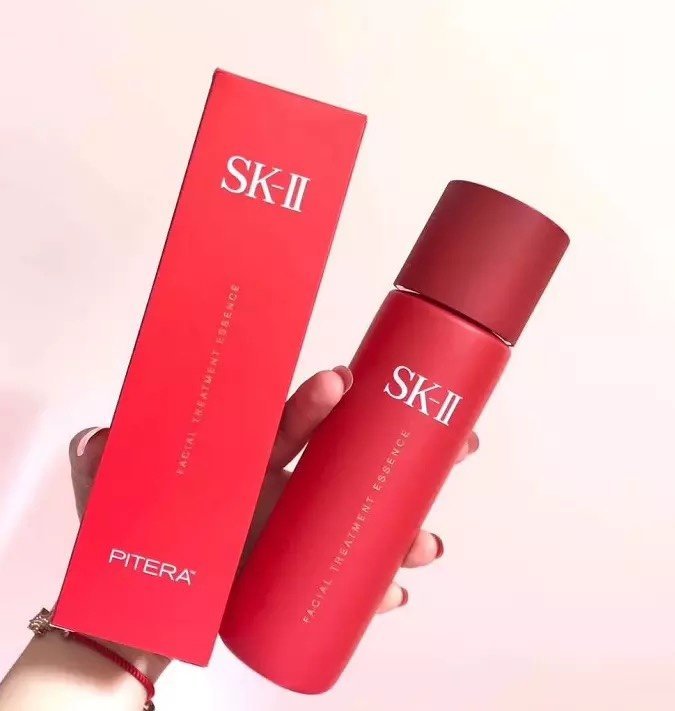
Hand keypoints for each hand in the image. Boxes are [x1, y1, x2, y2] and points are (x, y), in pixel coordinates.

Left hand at [70, 367, 478, 619]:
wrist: (145, 612)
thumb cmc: (141, 542)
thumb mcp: (121, 492)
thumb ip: (104, 462)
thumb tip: (96, 436)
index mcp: (249, 458)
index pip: (290, 422)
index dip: (317, 400)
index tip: (341, 381)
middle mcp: (284, 489)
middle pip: (352, 459)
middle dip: (404, 446)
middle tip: (455, 440)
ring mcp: (298, 532)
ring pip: (364, 519)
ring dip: (403, 526)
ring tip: (425, 539)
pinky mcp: (301, 575)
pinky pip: (349, 577)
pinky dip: (374, 584)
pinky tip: (392, 589)